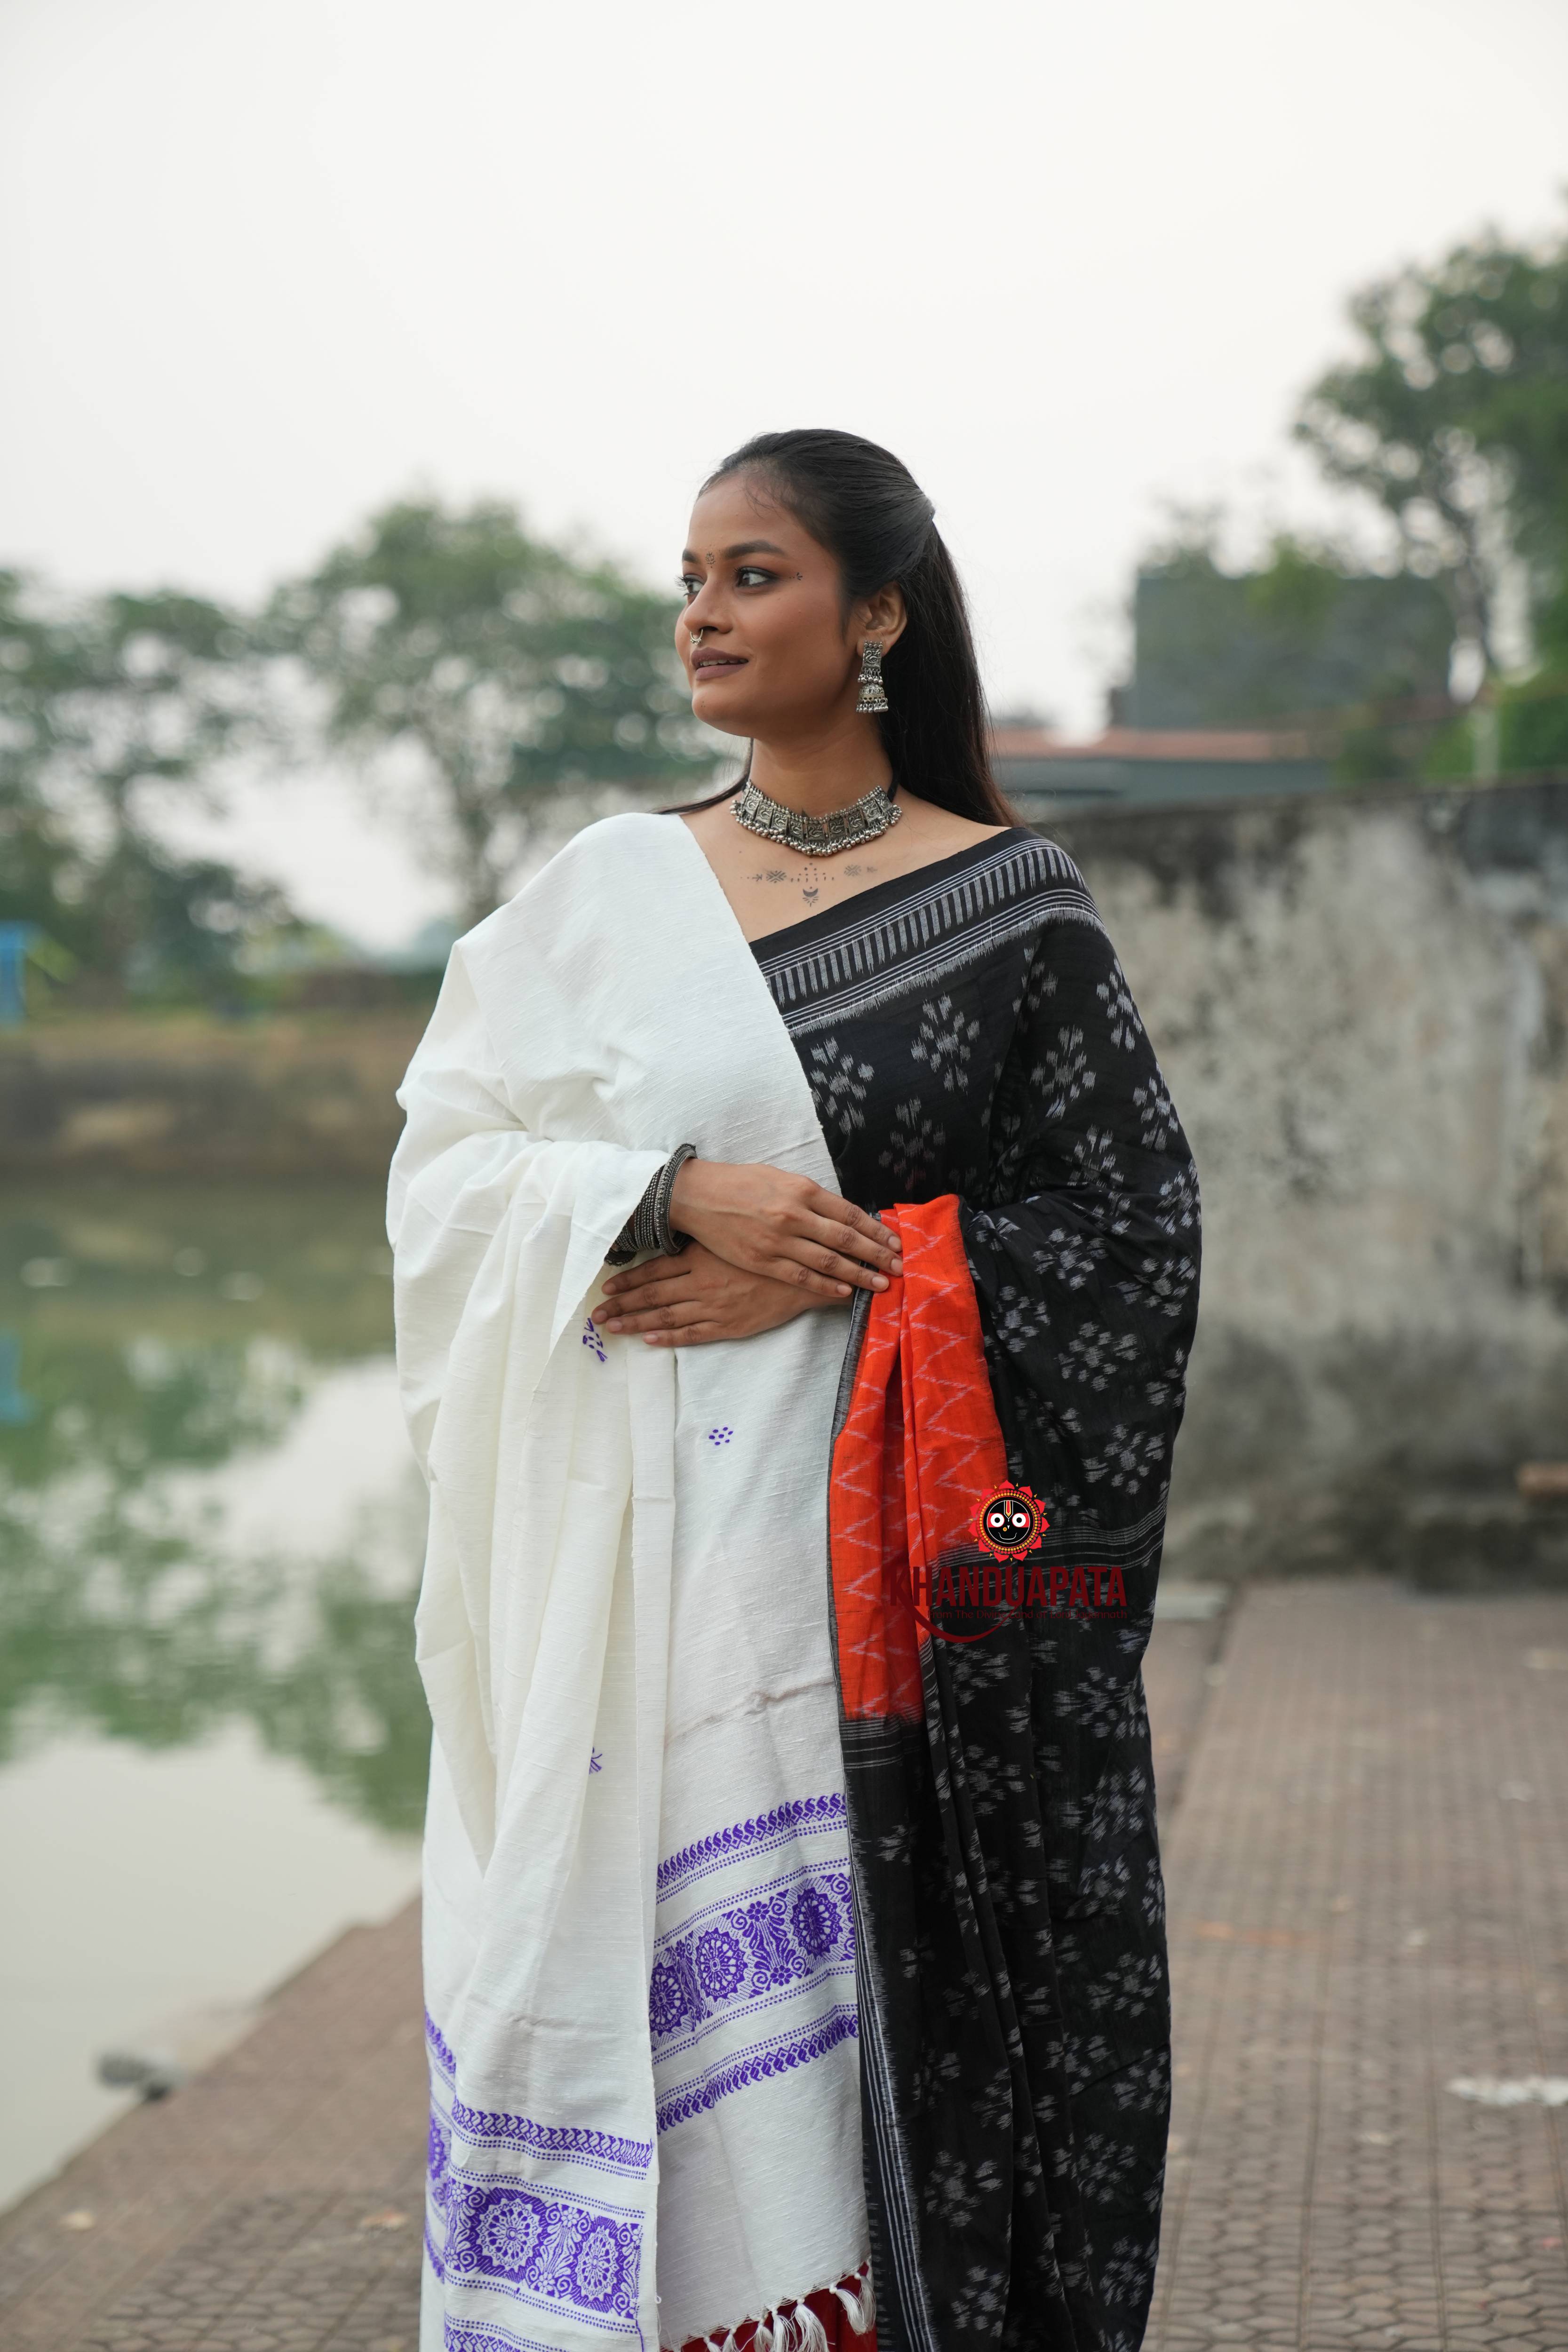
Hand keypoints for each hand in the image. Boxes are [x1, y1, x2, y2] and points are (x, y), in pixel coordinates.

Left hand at [594, 1241, 847, 1345]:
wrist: (811, 1272)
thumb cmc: (772, 1245)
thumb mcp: (735, 1233)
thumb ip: (706, 1234)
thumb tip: (679, 1228)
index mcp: (702, 1258)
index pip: (655, 1271)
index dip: (628, 1281)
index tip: (606, 1287)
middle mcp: (702, 1283)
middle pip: (653, 1296)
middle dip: (622, 1305)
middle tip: (596, 1314)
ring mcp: (715, 1306)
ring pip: (666, 1317)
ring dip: (636, 1323)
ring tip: (612, 1327)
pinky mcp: (729, 1324)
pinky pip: (692, 1334)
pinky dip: (668, 1337)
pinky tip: (649, 1339)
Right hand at [663, 1158, 901, 1300]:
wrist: (699, 1196)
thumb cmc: (742, 1183)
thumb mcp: (782, 1178)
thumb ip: (811, 1197)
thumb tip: (841, 1214)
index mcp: (802, 1190)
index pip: (849, 1214)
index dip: (876, 1230)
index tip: (895, 1241)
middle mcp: (794, 1215)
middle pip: (846, 1240)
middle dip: (877, 1254)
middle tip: (900, 1266)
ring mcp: (778, 1241)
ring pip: (828, 1262)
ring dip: (859, 1274)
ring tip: (881, 1283)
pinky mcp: (762, 1260)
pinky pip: (801, 1277)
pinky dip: (826, 1285)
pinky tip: (845, 1291)